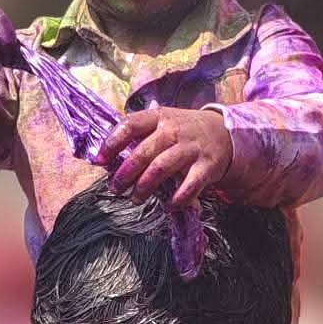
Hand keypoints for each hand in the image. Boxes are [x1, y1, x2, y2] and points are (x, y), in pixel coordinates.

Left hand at [98, 106, 232, 208]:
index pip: (130, 125)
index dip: (112, 143)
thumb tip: (106, 158)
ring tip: (136, 199)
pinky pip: (189, 187)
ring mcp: (191, 148)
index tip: (99, 161)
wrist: (223, 133)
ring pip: (161, 169)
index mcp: (159, 117)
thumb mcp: (162, 123)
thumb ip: (139, 136)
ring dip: (144, 187)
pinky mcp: (207, 167)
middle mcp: (174, 130)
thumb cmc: (183, 131)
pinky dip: (177, 200)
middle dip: (125, 174)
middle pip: (143, 152)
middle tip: (115, 188)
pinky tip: (168, 206)